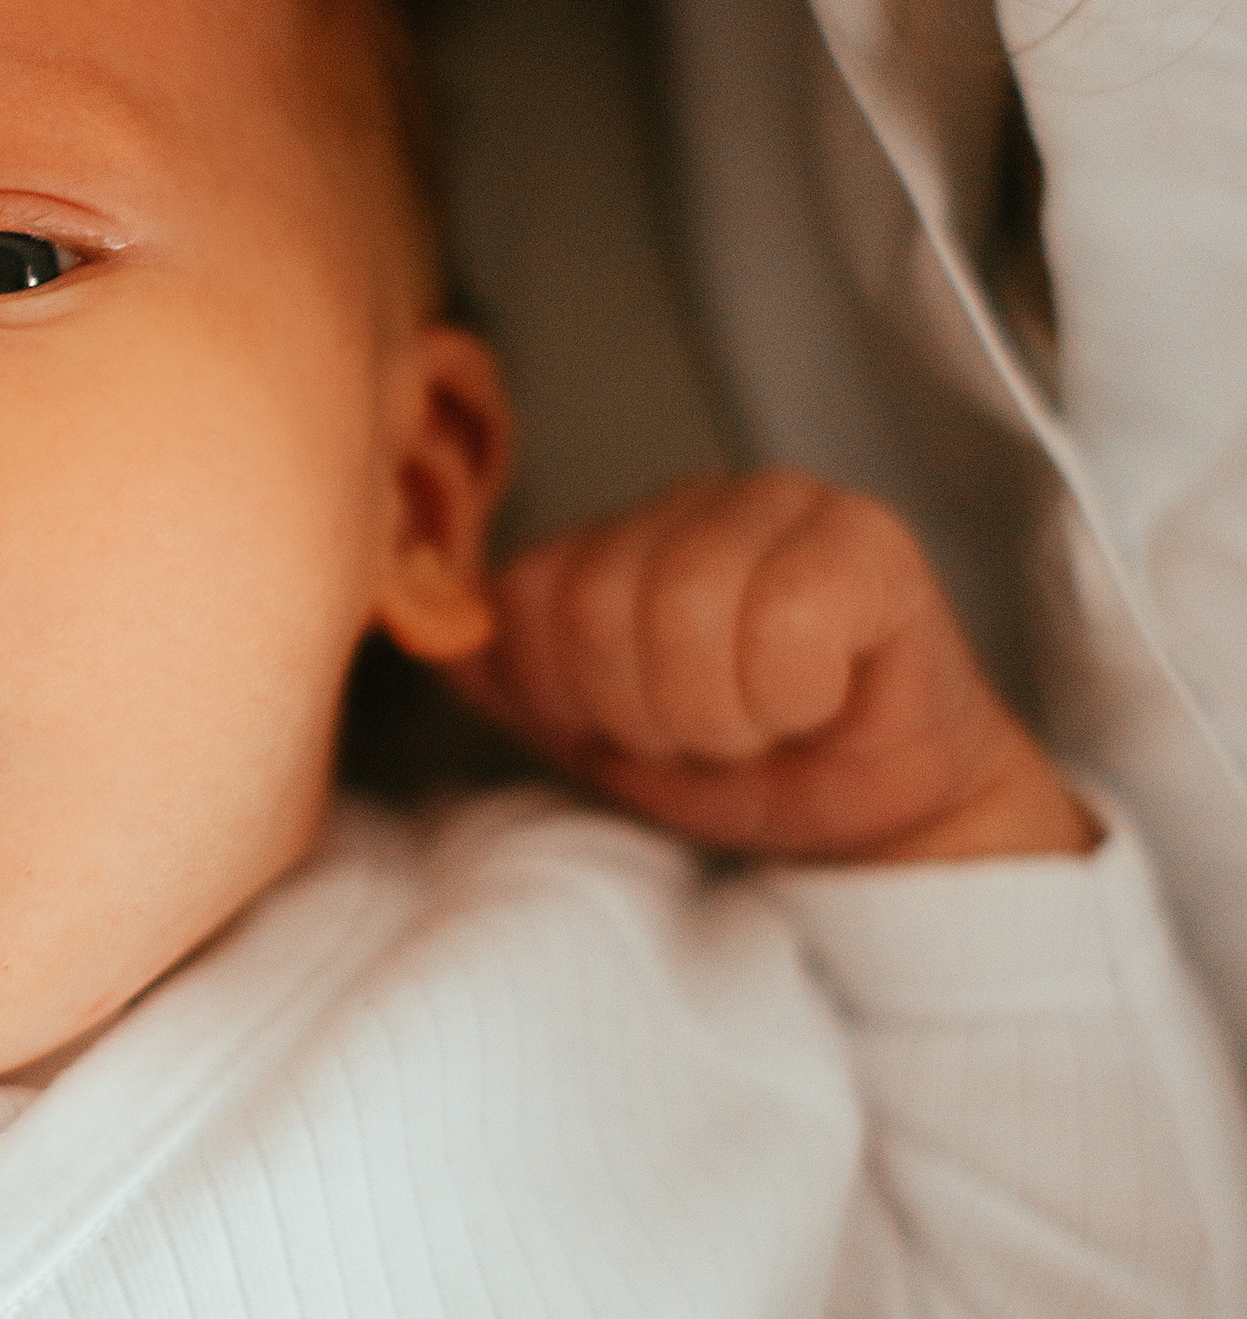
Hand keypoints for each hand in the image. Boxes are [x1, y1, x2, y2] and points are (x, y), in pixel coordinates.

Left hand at [444, 471, 1094, 867]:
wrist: (881, 819)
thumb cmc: (751, 766)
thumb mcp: (601, 738)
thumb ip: (516, 683)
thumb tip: (437, 646)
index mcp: (617, 537)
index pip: (525, 597)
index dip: (572, 697)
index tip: (636, 731)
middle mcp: (691, 500)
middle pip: (598, 604)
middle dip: (648, 713)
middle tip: (709, 734)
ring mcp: (782, 502)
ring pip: (685, 608)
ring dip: (721, 712)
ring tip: (762, 722)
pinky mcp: (869, 538)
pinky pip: (787, 619)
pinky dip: (794, 695)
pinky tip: (821, 699)